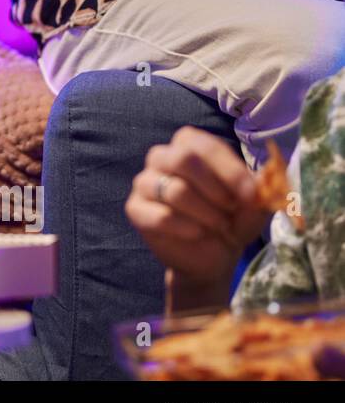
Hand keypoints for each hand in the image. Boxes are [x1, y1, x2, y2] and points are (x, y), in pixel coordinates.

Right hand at [125, 126, 267, 284]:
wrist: (211, 256)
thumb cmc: (232, 220)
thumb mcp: (253, 205)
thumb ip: (260, 189)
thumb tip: (268, 180)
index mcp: (189, 145)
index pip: (205, 146)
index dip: (230, 170)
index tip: (251, 196)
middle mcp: (162, 157)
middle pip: (182, 159)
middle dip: (214, 188)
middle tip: (231, 208)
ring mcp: (144, 182)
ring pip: (174, 190)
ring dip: (206, 213)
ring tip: (219, 226)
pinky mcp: (135, 209)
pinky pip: (160, 216)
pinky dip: (186, 228)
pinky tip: (197, 234)